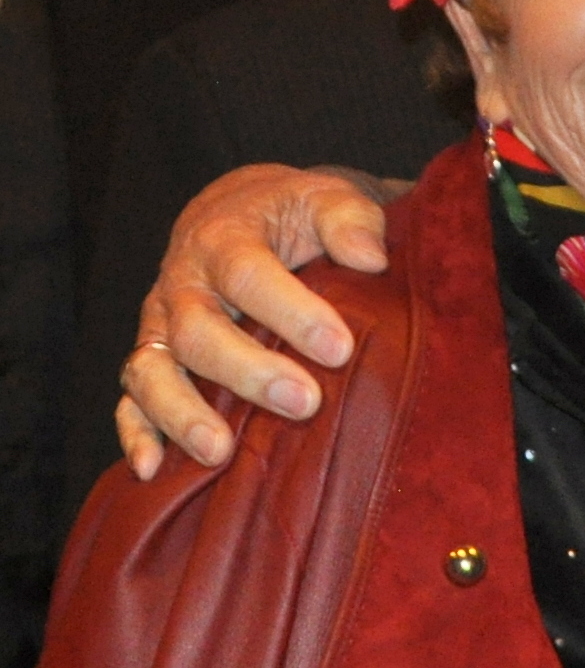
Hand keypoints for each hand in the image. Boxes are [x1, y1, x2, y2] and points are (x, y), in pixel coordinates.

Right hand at [116, 164, 399, 478]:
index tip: (340, 348)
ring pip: (151, 371)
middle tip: (305, 402)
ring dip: (182, 414)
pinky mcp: (151, 359)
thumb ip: (351, 220)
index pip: (250, 275)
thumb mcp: (327, 198)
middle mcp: (183, 284)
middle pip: (199, 332)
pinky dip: (135, 433)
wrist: (241, 211)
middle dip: (249, 372)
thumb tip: (370, 258)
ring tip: (220, 451)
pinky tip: (151, 469)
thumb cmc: (293, 214)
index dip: (293, 313)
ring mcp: (159, 325)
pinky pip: (129, 399)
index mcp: (224, 238)